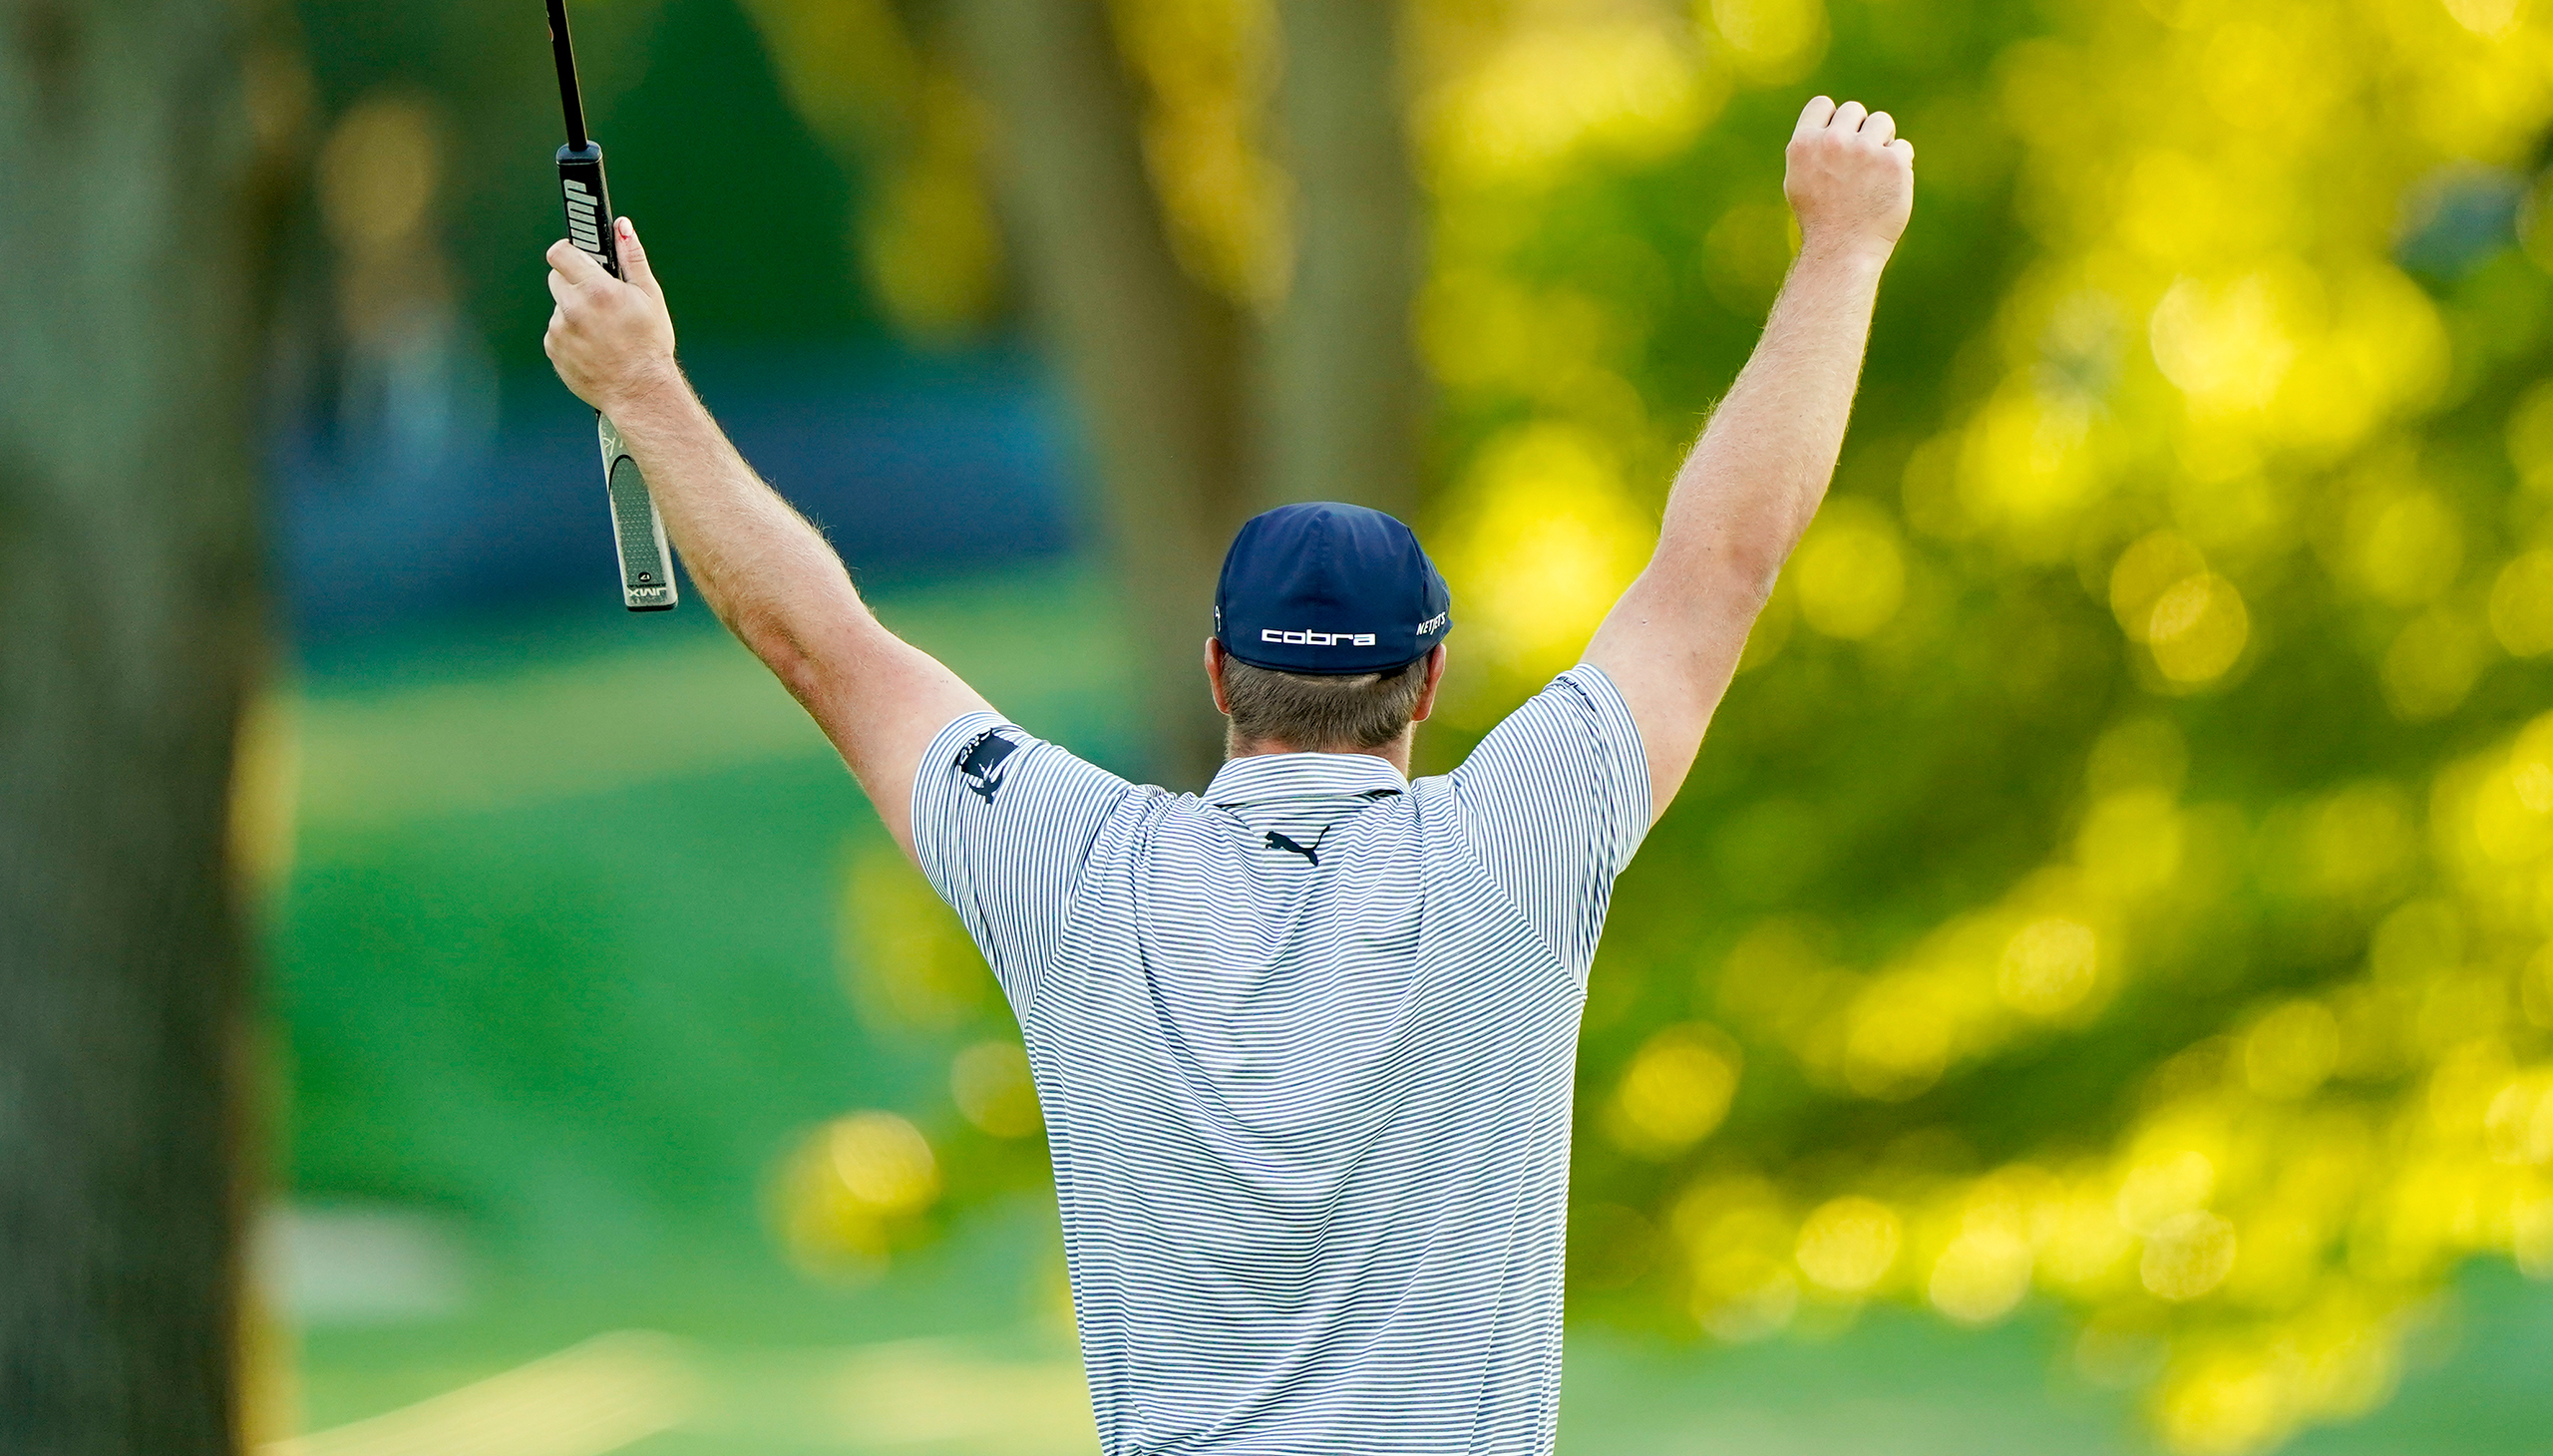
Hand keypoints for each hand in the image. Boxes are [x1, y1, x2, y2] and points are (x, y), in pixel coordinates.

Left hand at [544, 216, 677, 413]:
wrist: (639, 392)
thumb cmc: (648, 346)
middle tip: (600, 298)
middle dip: (575, 282)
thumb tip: (622, 227)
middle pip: (557, 278)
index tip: (577, 254)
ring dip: (574, 311)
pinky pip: (557, 331)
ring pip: (559, 307)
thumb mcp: (649, 297)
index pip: (560, 251)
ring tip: (602, 330)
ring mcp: (559, 330)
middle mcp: (573, 308)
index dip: (569, 250)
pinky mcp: (553, 349)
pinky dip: (570, 334)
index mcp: (596, 289)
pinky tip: (593, 345)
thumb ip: (632, 258)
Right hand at [1783, 97, 1913, 262]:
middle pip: (1854, 110)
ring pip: (1883, 122)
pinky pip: (1902, 148)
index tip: (1837, 142)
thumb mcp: (1799, 180)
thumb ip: (1812, 147)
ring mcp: (1864, 150)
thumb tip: (1832, 121)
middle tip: (1857, 165)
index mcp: (1803, 144)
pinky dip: (1898, 166)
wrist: (1843, 250)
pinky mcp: (1893, 162)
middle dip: (1859, 131)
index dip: (1832, 120)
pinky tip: (1886, 188)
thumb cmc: (1820, 219)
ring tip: (1873, 173)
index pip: (1822, 104)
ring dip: (1882, 142)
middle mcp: (1832, 142)